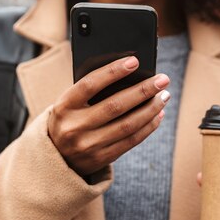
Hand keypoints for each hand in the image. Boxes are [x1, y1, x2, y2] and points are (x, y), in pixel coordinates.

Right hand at [48, 56, 169, 176]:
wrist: (55, 157)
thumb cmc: (69, 119)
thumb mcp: (70, 104)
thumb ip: (91, 91)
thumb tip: (130, 75)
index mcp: (64, 106)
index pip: (90, 84)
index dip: (112, 71)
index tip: (134, 61)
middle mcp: (75, 127)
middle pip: (115, 106)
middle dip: (143, 91)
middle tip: (163, 79)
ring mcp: (88, 145)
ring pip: (128, 125)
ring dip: (151, 109)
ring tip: (164, 96)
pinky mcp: (101, 158)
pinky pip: (131, 141)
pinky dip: (148, 126)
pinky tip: (158, 114)